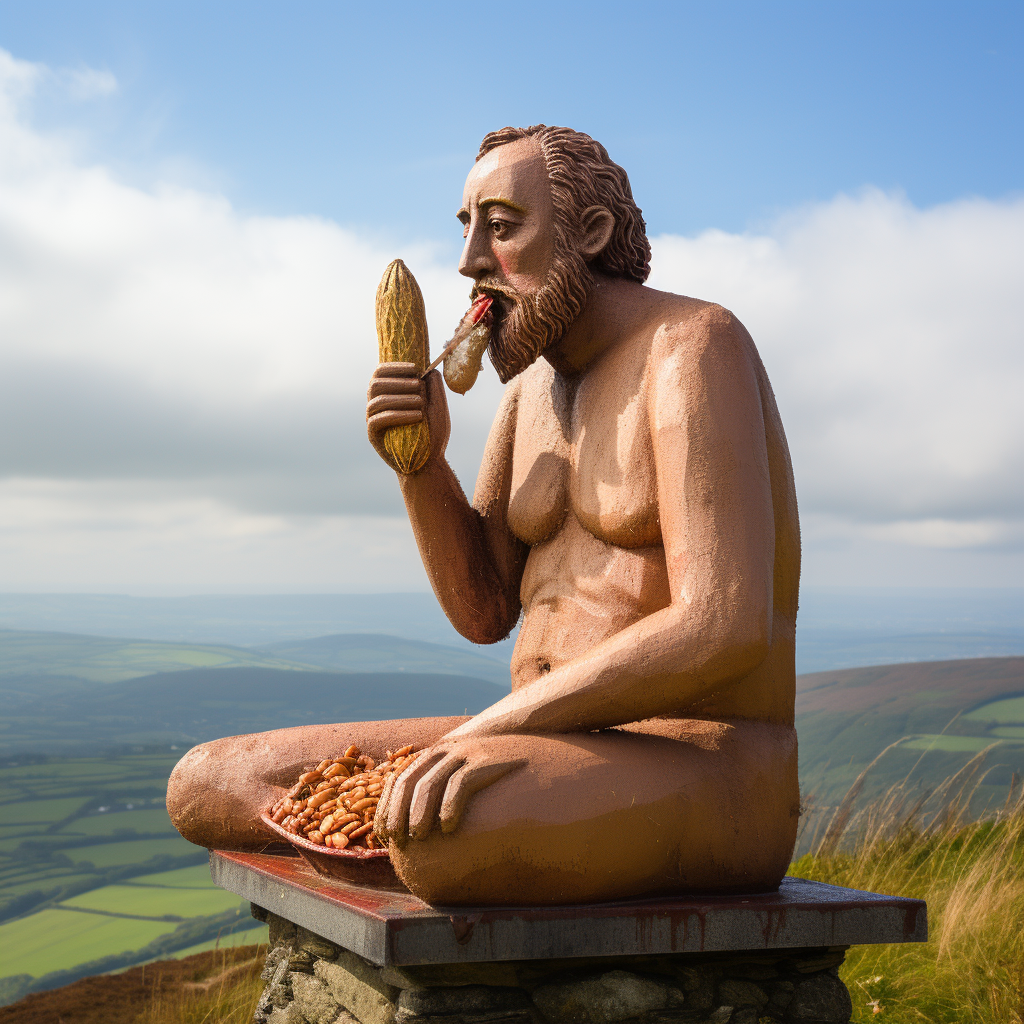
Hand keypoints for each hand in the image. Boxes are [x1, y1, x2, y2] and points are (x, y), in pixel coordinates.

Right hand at [366, 363, 449, 471]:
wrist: (429, 461)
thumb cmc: (432, 432)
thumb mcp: (437, 405)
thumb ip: (432, 385)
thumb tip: (428, 367)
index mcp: (388, 394)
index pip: (381, 372)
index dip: (395, 366)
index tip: (415, 368)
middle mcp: (377, 405)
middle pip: (375, 383)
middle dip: (398, 381)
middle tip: (418, 385)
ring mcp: (373, 420)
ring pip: (377, 401)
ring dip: (400, 397)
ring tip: (420, 403)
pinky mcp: (373, 435)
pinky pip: (378, 420)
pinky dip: (398, 415)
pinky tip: (416, 416)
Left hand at [374, 738, 524, 845]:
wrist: (529, 740)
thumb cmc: (496, 769)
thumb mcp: (466, 769)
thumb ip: (446, 785)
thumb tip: (421, 827)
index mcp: (436, 753)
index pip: (400, 779)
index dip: (387, 806)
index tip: (384, 834)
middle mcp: (445, 749)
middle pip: (409, 782)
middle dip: (397, 812)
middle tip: (397, 840)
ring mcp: (464, 752)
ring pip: (429, 784)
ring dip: (418, 813)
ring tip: (418, 838)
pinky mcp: (484, 760)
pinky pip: (459, 784)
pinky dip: (449, 806)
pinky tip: (447, 827)